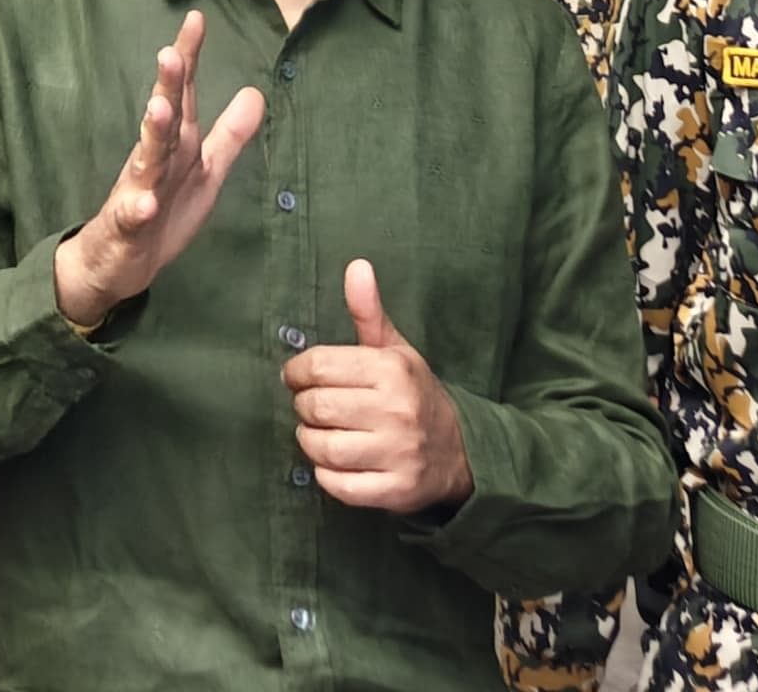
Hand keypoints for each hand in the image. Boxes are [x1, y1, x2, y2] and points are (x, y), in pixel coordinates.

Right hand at [53, 11, 264, 327]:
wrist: (116, 262)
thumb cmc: (162, 210)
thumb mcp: (205, 172)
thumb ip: (229, 135)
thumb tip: (257, 92)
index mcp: (175, 144)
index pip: (183, 94)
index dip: (189, 58)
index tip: (196, 19)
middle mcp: (154, 158)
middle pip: (164, 117)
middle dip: (167, 86)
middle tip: (170, 52)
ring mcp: (137, 190)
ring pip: (145, 159)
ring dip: (152, 134)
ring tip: (158, 108)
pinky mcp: (127, 225)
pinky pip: (132, 216)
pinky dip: (137, 208)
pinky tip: (143, 202)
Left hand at [286, 259, 472, 513]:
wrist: (460, 452)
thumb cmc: (413, 394)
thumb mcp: (396, 350)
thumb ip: (368, 311)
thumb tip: (356, 266)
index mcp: (392, 370)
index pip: (319, 366)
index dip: (297, 371)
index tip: (297, 377)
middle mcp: (397, 410)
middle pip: (316, 407)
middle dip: (303, 406)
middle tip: (310, 406)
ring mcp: (397, 453)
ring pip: (323, 448)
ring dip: (310, 441)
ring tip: (319, 432)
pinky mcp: (395, 490)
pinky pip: (338, 486)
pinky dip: (326, 476)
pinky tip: (334, 462)